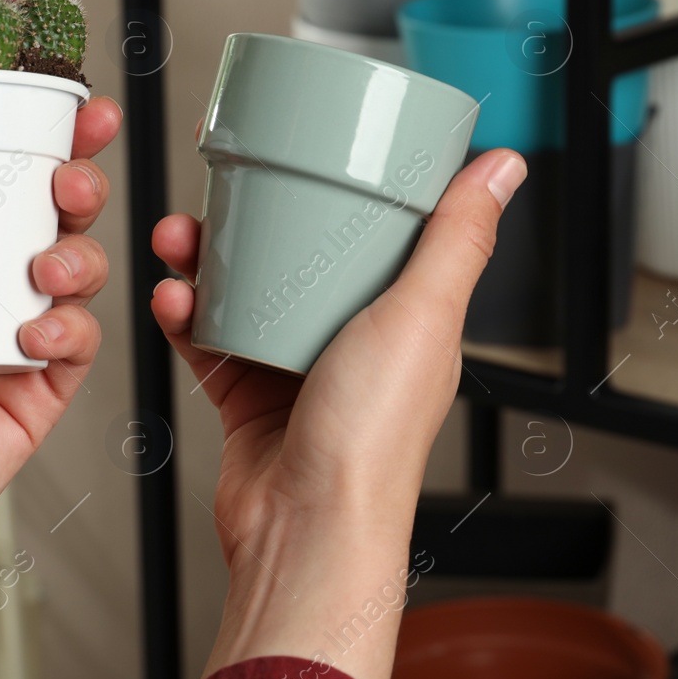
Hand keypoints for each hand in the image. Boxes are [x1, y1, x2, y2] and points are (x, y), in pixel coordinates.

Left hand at [0, 95, 122, 678]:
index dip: (43, 141)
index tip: (70, 107)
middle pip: (57, 218)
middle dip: (82, 183)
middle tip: (71, 178)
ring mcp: (15, 341)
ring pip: (83, 274)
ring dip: (81, 255)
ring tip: (48, 266)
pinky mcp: (36, 395)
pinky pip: (78, 348)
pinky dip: (70, 329)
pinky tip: (35, 331)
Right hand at [151, 149, 525, 678]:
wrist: (305, 529)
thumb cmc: (372, 442)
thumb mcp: (423, 315)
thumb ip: (459, 238)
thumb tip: (504, 167)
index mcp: (410, 319)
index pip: (382, 232)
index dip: (344, 186)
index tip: (306, 149)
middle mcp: (358, 341)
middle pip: (302, 255)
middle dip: (252, 219)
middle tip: (214, 196)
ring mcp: (301, 369)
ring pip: (247, 291)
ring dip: (206, 260)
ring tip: (179, 241)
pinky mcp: (251, 398)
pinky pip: (212, 339)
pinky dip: (187, 315)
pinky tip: (172, 298)